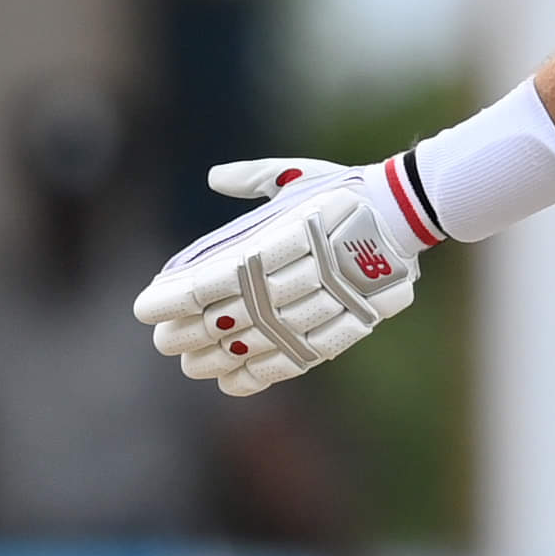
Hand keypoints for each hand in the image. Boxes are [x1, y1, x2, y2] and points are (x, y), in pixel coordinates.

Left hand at [133, 158, 425, 395]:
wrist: (409, 212)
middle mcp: (301, 273)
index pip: (214, 276)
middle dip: (190, 332)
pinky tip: (235, 381)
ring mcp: (326, 302)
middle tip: (163, 342)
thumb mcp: (297, 175)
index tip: (146, 309)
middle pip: (231, 314)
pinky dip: (264, 374)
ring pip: (261, 342)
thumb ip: (254, 178)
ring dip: (221, 357)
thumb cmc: (347, 189)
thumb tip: (216, 177)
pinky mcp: (348, 325)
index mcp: (283, 236)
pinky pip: (299, 358)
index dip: (175, 297)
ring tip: (193, 366)